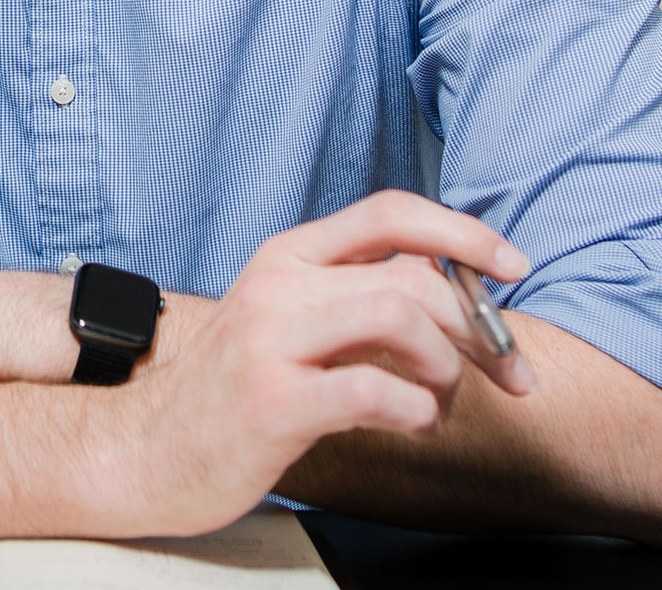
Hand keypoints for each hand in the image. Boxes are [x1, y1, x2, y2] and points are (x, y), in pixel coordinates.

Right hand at [99, 190, 534, 535]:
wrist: (146, 449)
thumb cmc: (231, 393)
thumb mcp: (287, 323)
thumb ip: (353, 296)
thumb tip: (451, 287)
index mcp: (287, 256)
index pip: (391, 212)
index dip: (464, 232)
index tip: (514, 268)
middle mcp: (278, 284)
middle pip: (411, 275)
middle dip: (479, 328)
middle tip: (504, 372)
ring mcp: (271, 340)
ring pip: (400, 319)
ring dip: (446, 368)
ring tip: (437, 404)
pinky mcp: (273, 401)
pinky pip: (377, 390)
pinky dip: (417, 411)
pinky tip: (411, 425)